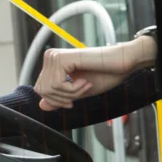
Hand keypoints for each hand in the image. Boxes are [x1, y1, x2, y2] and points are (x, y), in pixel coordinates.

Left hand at [34, 36, 156, 110]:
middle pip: (42, 91)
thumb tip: (41, 106)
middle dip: (63, 98)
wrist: (121, 63)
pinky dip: (72, 90)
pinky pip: (57, 85)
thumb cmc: (104, 75)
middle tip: (83, 90)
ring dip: (70, 94)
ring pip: (49, 89)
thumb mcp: (77, 92)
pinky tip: (85, 81)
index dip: (57, 100)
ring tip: (86, 85)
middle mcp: (51, 56)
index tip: (74, 99)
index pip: (41, 90)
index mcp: (53, 62)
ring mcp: (55, 56)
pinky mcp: (61, 58)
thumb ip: (60, 98)